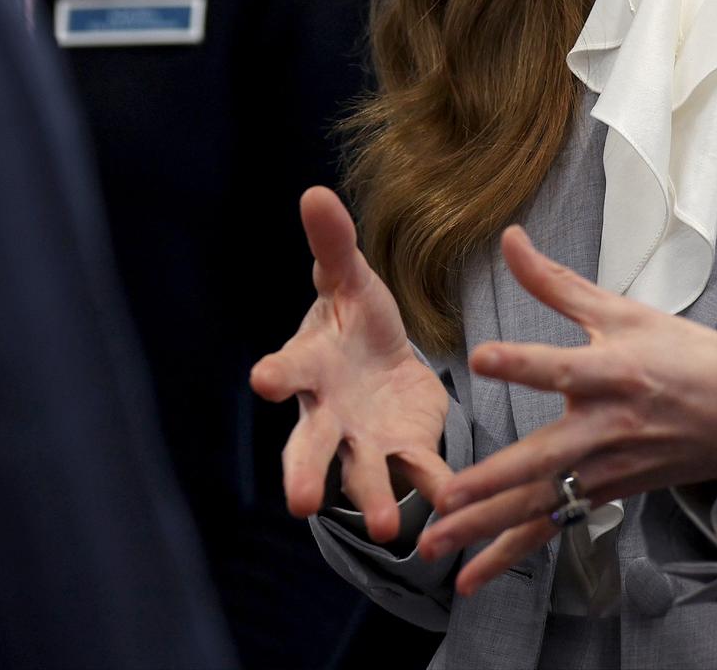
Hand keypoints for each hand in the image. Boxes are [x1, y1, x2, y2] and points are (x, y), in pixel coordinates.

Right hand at [251, 187, 454, 542]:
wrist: (383, 363)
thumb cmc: (354, 318)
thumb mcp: (348, 278)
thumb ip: (333, 244)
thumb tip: (314, 192)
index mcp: (311, 363)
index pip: (287, 370)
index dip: (276, 375)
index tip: (263, 379)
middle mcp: (329, 412)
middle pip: (309, 446)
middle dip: (304, 471)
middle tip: (300, 501)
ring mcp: (364, 440)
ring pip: (360, 474)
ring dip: (370, 498)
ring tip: (381, 524)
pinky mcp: (405, 452)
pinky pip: (418, 475)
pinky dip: (434, 492)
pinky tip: (453, 509)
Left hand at [417, 225, 716, 594]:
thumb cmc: (686, 356)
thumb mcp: (625, 311)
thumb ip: (556, 282)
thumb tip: (510, 236)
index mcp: (614, 373)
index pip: (561, 367)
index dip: (523, 363)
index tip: (482, 358)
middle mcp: (608, 428)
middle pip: (545, 459)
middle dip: (493, 481)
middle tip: (448, 494)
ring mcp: (607, 471)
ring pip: (540, 504)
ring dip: (486, 529)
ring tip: (436, 546)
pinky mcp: (605, 495)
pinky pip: (552, 529)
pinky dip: (510, 554)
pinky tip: (472, 578)